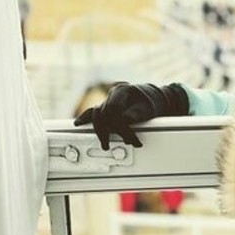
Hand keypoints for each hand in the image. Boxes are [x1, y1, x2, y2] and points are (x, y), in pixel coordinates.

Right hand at [74, 82, 188, 149]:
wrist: (155, 99)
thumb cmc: (152, 103)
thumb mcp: (148, 110)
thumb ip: (136, 114)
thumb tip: (124, 121)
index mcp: (123, 90)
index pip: (113, 108)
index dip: (119, 126)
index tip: (130, 139)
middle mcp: (113, 94)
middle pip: (102, 112)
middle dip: (108, 131)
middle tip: (115, 145)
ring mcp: (108, 100)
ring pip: (97, 114)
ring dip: (100, 130)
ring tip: (105, 144)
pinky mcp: (107, 108)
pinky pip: (94, 113)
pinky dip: (87, 119)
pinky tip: (78, 124)